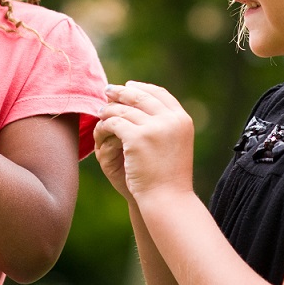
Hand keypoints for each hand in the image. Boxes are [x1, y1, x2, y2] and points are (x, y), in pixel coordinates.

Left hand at [96, 81, 194, 200]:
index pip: (160, 94)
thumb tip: (145, 102)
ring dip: (110, 109)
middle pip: (141, 96)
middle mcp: (171, 119)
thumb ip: (166, 124)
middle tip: (108, 91)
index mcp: (182, 119)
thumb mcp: (175, 143)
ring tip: (101, 111)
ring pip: (124, 110)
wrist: (168, 199)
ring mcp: (154, 128)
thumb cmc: (170, 176)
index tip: (129, 86)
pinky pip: (114, 123)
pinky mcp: (137, 138)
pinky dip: (105, 125)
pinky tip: (100, 128)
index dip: (143, 88)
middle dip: (122, 92)